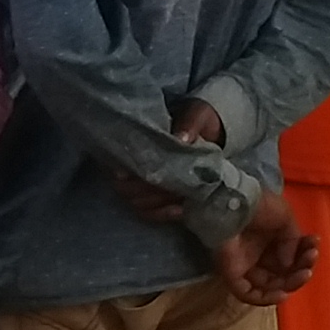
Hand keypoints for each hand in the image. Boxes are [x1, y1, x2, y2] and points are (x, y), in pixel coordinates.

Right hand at [108, 99, 230, 227]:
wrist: (211, 134)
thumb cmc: (199, 121)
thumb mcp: (197, 115)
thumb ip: (190, 124)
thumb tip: (181, 139)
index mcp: (136, 140)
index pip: (118, 159)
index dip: (121, 171)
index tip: (128, 176)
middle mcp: (132, 164)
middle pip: (124, 187)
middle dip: (146, 190)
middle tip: (172, 186)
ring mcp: (142, 184)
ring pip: (136, 202)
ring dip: (157, 203)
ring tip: (179, 197)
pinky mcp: (156, 199)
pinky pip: (150, 213)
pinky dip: (163, 214)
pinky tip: (180, 210)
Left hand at [213, 194, 319, 305]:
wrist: (235, 205)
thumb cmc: (260, 207)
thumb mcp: (285, 218)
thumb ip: (292, 241)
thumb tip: (290, 263)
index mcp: (270, 240)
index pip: (291, 256)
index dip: (305, 254)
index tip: (314, 245)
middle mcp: (258, 255)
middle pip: (283, 274)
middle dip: (302, 268)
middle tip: (311, 259)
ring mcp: (244, 266)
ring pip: (270, 287)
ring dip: (290, 284)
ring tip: (304, 273)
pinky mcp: (232, 275)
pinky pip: (248, 294)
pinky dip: (266, 298)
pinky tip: (283, 293)